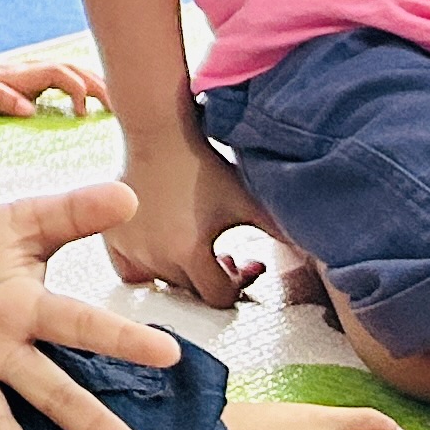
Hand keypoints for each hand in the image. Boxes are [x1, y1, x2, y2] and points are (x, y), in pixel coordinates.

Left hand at [0, 52, 111, 119]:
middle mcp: (30, 69)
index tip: (83, 114)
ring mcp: (30, 72)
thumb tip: (31, 110)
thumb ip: (0, 97)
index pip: (61, 73)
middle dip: (100, 85)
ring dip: (95, 83)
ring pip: (72, 70)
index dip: (78, 89)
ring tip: (116, 104)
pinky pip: (62, 78)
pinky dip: (82, 85)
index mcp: (21, 74)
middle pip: (75, 69)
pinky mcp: (28, 79)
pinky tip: (92, 101)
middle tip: (119, 109)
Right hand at [106, 137, 278, 308]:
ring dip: (184, 272)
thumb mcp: (247, 200)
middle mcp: (156, 256)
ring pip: (164, 283)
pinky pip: (130, 273)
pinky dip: (148, 269)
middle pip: (193, 292)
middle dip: (214, 276)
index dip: (238, 283)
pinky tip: (162, 250)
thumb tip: (315, 255)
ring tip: (195, 248)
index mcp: (190, 251)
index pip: (219, 297)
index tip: (245, 263)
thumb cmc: (203, 163)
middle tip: (224, 255)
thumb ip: (279, 232)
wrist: (158, 131)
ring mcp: (131, 248)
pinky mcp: (114, 238)